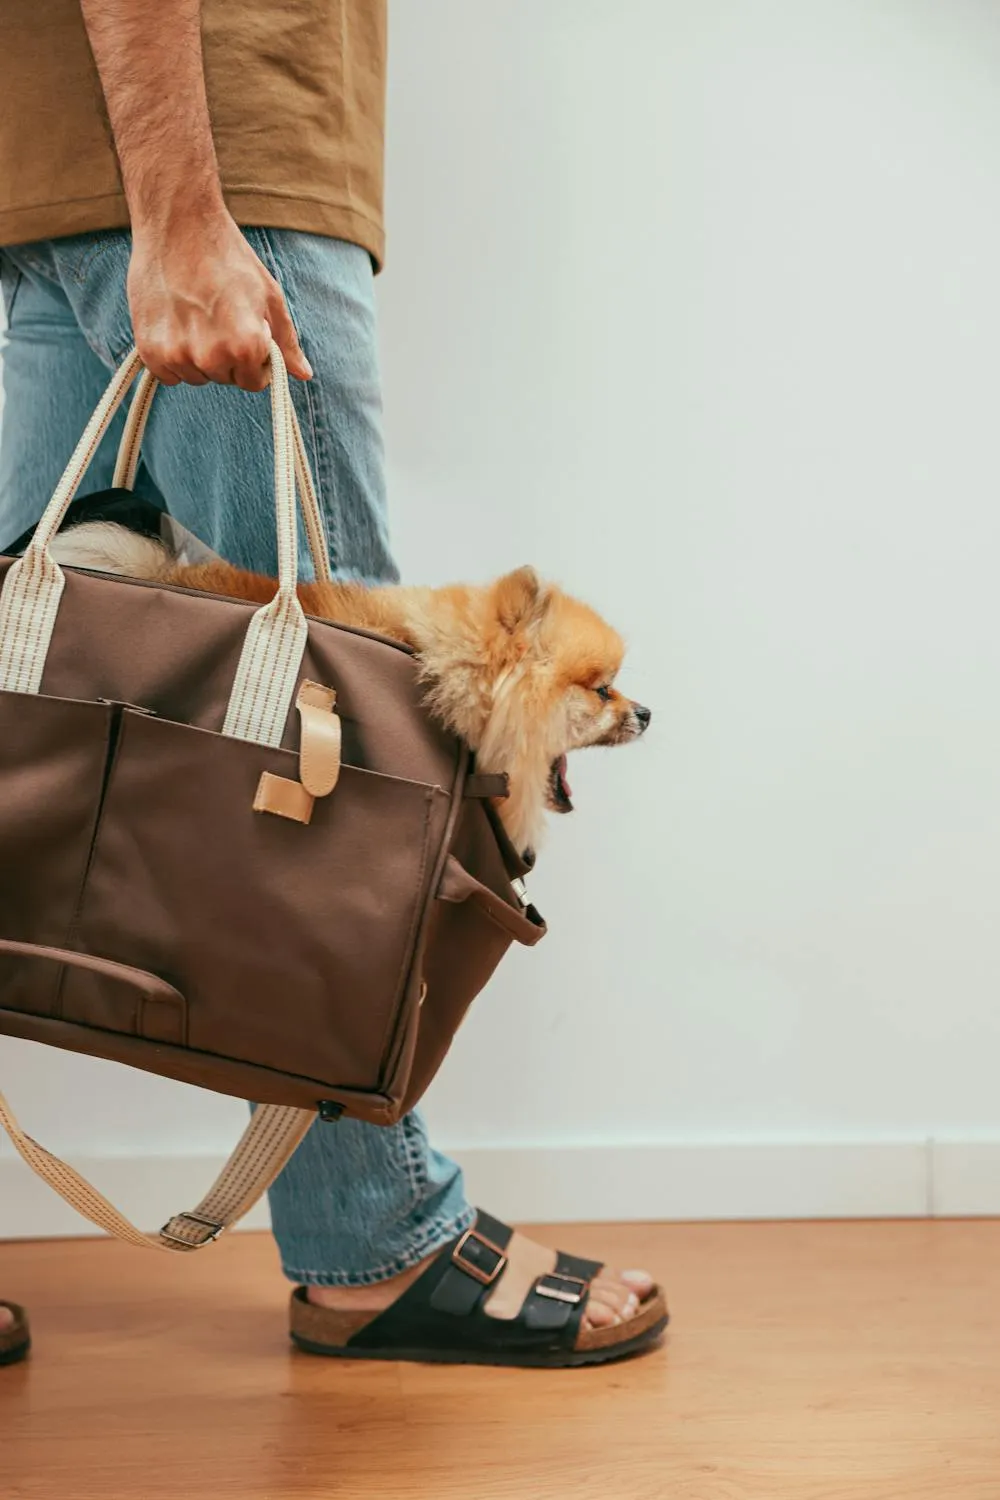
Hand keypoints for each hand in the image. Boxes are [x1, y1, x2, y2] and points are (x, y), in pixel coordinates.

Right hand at [127, 208, 312, 389]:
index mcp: (247, 346)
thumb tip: (304, 374)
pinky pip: (167, 374)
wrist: (177, 221)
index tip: (244, 334)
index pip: (254, 382)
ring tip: (195, 316)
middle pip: (224, 378)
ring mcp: (178, 354)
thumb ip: (286, 341)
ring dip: (198, 357)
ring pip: (196, 376)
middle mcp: (212, 356)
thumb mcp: (268, 295)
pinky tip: (174, 324)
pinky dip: (171, 357)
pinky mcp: (148, 349)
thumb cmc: (228, 256)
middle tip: (217, 318)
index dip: (253, 360)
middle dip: (226, 357)